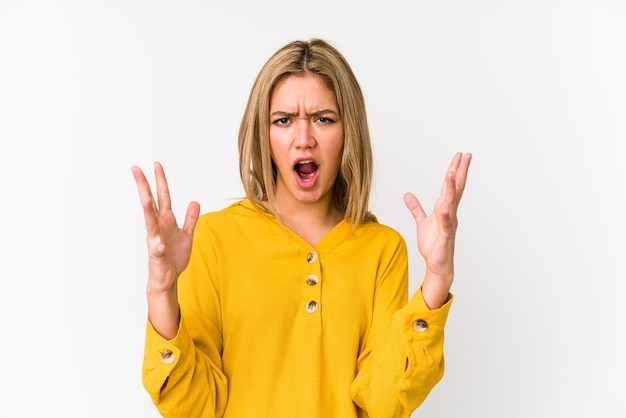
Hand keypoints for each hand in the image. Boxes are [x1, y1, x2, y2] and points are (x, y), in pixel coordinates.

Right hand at [131, 162, 199, 337]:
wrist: (168, 278)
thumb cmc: (174, 256)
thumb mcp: (187, 234)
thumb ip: (190, 218)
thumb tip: (194, 201)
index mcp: (166, 220)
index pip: (163, 196)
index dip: (160, 181)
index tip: (156, 164)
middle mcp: (158, 227)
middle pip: (150, 204)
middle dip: (144, 187)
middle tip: (136, 169)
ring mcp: (155, 240)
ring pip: (150, 223)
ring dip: (148, 212)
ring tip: (145, 199)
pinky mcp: (157, 256)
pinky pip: (157, 250)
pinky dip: (158, 246)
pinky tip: (159, 244)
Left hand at [403, 152, 471, 308]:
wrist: (437, 264)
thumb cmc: (433, 245)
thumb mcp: (421, 223)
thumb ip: (416, 208)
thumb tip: (407, 194)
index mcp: (444, 209)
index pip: (450, 186)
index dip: (454, 170)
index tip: (459, 156)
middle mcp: (449, 214)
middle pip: (456, 189)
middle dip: (460, 172)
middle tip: (466, 156)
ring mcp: (449, 224)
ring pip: (452, 203)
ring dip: (452, 189)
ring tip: (452, 173)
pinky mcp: (446, 236)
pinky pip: (446, 224)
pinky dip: (446, 215)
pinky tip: (445, 206)